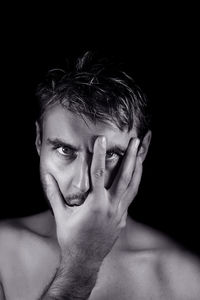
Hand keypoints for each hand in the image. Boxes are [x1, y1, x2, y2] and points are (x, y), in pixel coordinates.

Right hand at [42, 137, 141, 262]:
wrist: (84, 260)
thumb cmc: (71, 237)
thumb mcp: (61, 214)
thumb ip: (53, 194)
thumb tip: (46, 176)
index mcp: (96, 203)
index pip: (99, 173)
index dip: (100, 155)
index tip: (102, 140)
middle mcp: (111, 206)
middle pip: (124, 177)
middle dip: (131, 157)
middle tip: (135, 141)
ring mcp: (119, 213)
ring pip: (132, 187)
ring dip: (138, 169)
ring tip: (141, 155)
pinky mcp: (123, 219)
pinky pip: (131, 197)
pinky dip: (134, 184)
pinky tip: (135, 177)